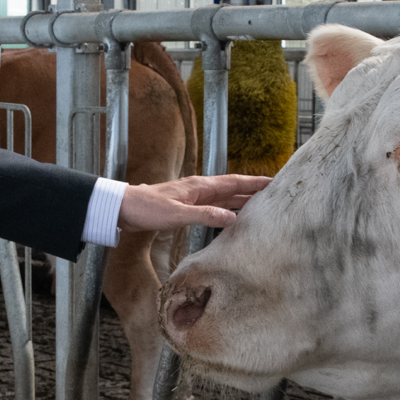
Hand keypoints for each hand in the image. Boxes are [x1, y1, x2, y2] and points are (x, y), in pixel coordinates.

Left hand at [116, 174, 273, 232]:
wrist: (124, 209)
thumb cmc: (147, 209)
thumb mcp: (177, 214)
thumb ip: (205, 215)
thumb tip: (232, 218)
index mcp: (200, 186)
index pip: (234, 181)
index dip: (255, 182)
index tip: (275, 181)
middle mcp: (200, 188)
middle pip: (233, 188)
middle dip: (254, 190)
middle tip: (275, 194)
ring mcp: (194, 197)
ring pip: (225, 197)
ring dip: (243, 199)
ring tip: (261, 205)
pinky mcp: (188, 206)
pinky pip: (215, 206)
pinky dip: (228, 208)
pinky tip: (233, 215)